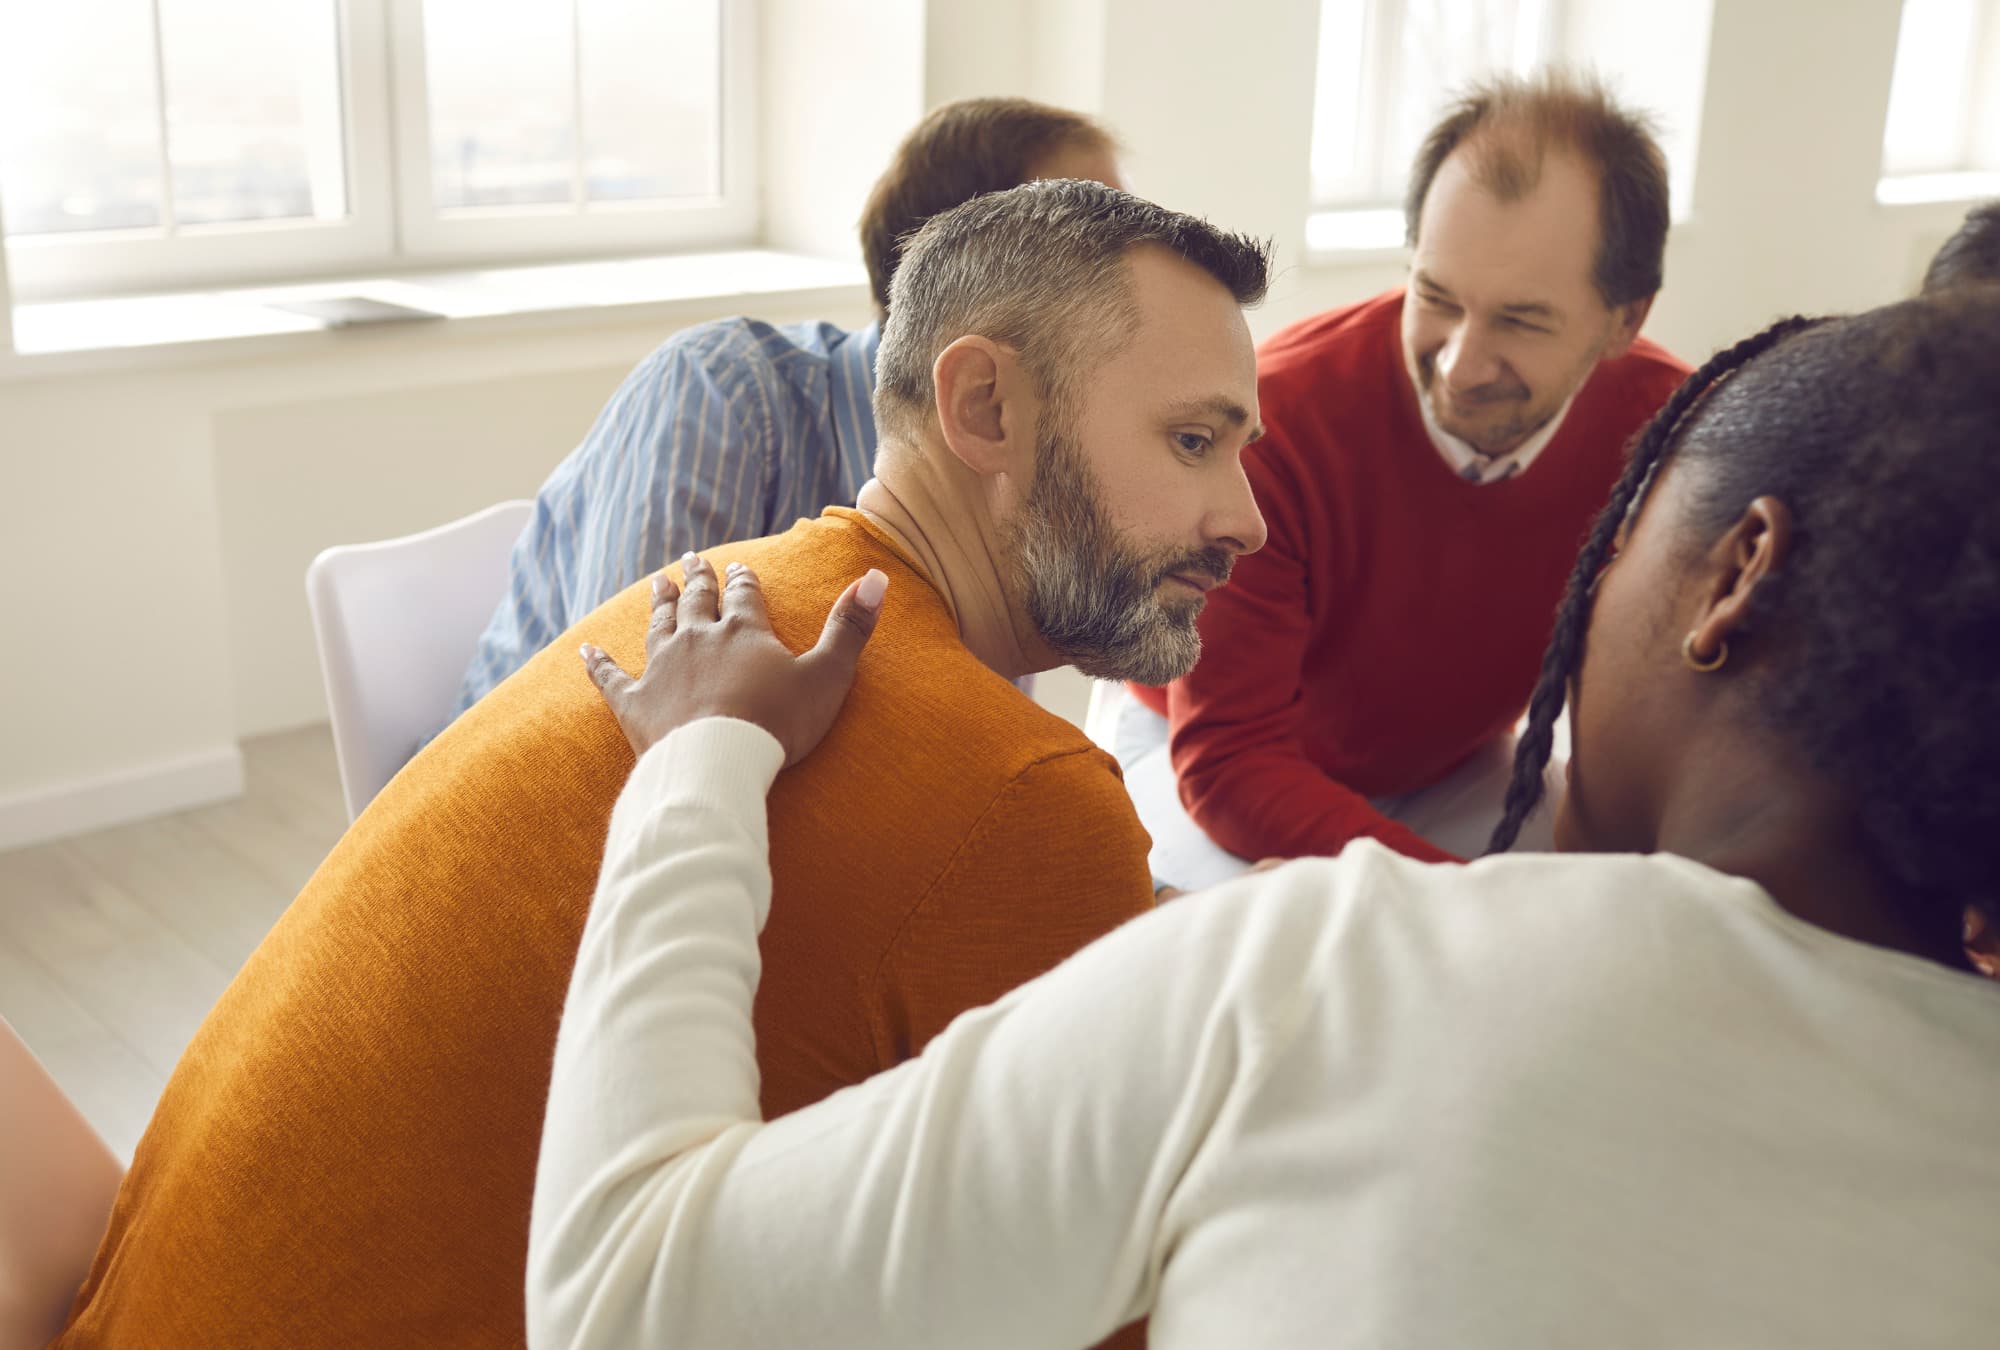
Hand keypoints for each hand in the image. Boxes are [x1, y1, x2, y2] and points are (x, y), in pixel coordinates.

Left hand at [581, 553, 887, 765]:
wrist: (718, 763)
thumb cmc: (778, 723)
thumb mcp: (827, 676)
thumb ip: (850, 627)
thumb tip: (876, 577)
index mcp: (744, 632)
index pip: (744, 595)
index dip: (743, 580)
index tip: (738, 566)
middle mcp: (699, 639)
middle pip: (697, 601)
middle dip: (697, 579)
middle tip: (692, 561)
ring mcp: (662, 669)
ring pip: (658, 625)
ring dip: (658, 603)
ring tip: (657, 583)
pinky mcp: (635, 703)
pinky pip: (610, 677)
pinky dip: (597, 662)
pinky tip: (585, 649)